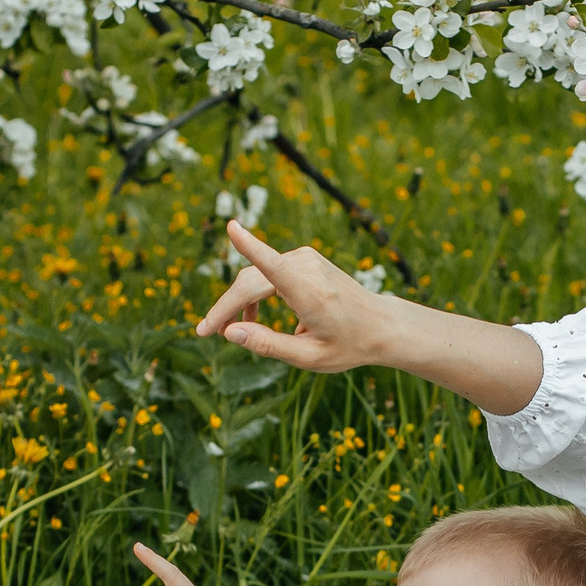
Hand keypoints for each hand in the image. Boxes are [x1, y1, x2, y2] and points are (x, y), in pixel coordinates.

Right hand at [193, 222, 400, 372]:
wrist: (380, 325)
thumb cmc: (347, 345)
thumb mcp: (309, 358)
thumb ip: (268, 345)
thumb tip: (229, 333)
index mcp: (311, 294)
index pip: (275, 266)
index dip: (250, 247)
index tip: (232, 227)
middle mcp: (307, 268)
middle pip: (251, 281)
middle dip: (225, 307)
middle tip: (205, 332)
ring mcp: (305, 258)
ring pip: (256, 276)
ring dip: (239, 302)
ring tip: (229, 331)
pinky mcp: (304, 257)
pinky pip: (268, 272)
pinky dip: (254, 294)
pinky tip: (252, 320)